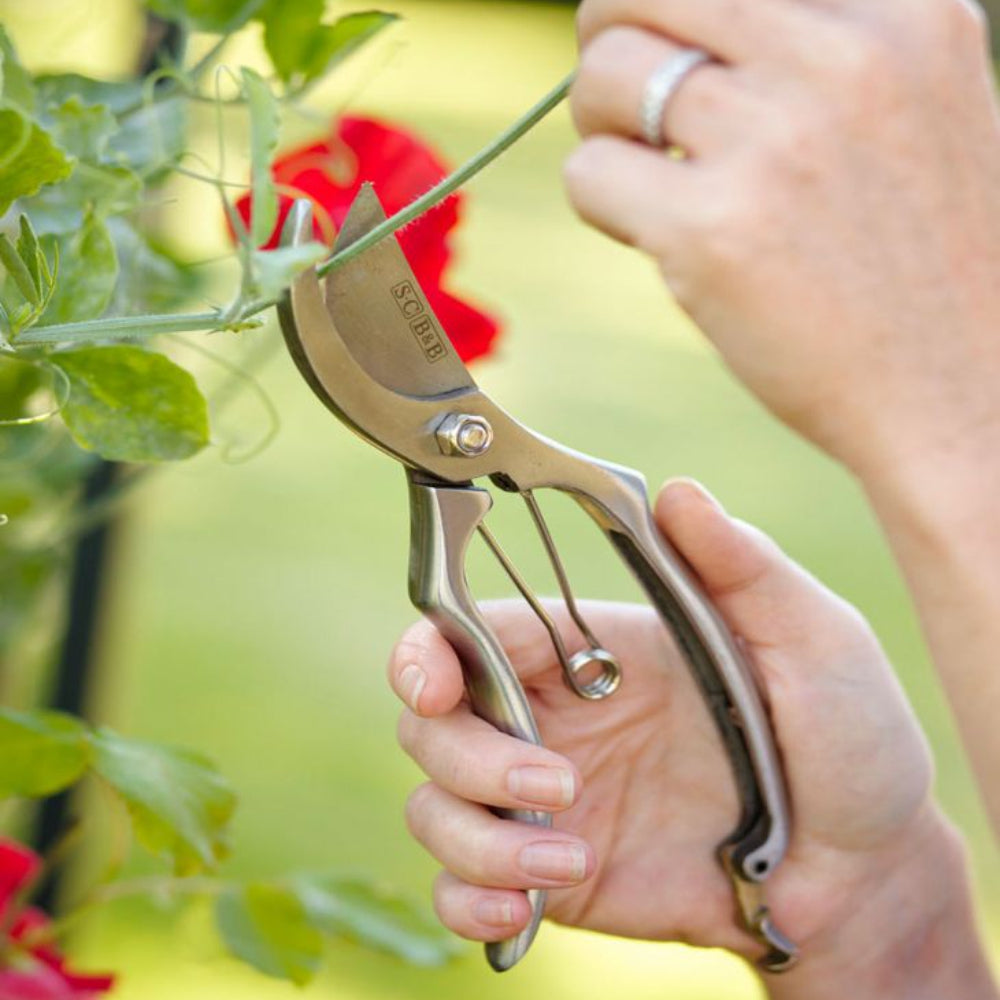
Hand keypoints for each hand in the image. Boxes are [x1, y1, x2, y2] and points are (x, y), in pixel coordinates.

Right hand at [387, 481, 986, 990]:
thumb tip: (678, 494)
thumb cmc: (846, 738)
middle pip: (435, 724)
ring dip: (476, 839)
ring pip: (436, 808)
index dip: (426, 654)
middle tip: (558, 784)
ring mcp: (548, 801)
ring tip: (564, 859)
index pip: (469, 631)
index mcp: (593, 650)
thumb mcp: (813, 638)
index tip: (433, 688)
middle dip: (466, 756)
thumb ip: (743, 567)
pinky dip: (469, 902)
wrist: (862, 872)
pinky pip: (465, 887)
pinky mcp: (555, 876)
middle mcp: (556, 718)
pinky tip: (519, 913)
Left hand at [564, 0, 999, 480]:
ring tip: (644, 177)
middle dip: (614, 42)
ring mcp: (774, 140)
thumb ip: (828, 54)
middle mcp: (840, 55)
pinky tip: (653, 234)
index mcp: (902, 11)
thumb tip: (692, 30)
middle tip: (623, 105)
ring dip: (600, 127)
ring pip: (605, 74)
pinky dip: (600, 202)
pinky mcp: (712, 229)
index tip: (680, 59)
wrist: (958, 392)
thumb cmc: (925, 268)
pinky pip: (589, 173)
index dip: (680, 11)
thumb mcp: (918, 110)